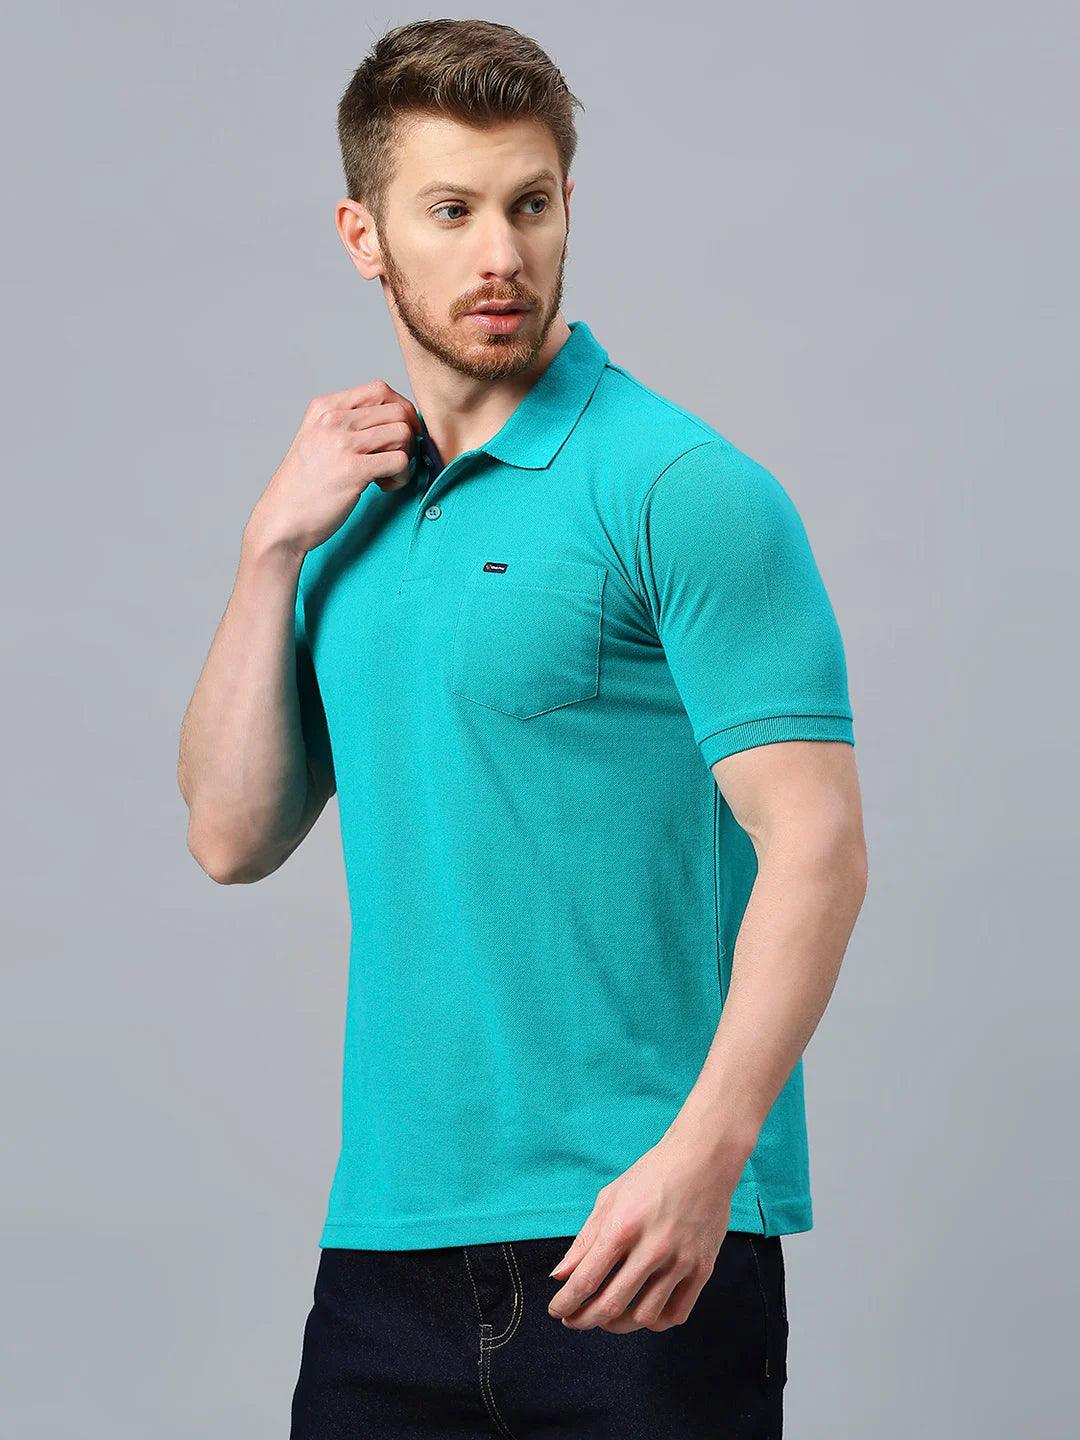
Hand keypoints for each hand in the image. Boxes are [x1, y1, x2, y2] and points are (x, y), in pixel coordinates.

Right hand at [247, 379, 421, 559]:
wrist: (281, 520)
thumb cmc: (305, 486)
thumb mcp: (318, 439)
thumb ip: (349, 424)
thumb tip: (397, 419)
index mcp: (324, 407)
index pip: (380, 390)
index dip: (400, 412)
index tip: (397, 436)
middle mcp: (332, 419)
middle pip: (397, 410)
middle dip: (408, 436)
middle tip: (393, 458)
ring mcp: (341, 443)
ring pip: (403, 432)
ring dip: (405, 457)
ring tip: (385, 475)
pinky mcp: (353, 470)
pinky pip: (400, 461)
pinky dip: (401, 476)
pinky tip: (383, 486)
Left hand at [546, 1127, 745, 1333]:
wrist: (703, 1160)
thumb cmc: (651, 1175)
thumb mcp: (610, 1199)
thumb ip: (585, 1241)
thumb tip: (561, 1276)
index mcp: (622, 1226)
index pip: (586, 1280)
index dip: (566, 1302)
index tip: (556, 1310)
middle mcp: (652, 1248)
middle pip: (611, 1305)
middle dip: (584, 1319)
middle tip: (573, 1320)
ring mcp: (680, 1261)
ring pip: (643, 1317)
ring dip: (618, 1325)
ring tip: (606, 1318)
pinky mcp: (702, 1269)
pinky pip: (676, 1314)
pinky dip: (655, 1322)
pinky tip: (642, 1312)